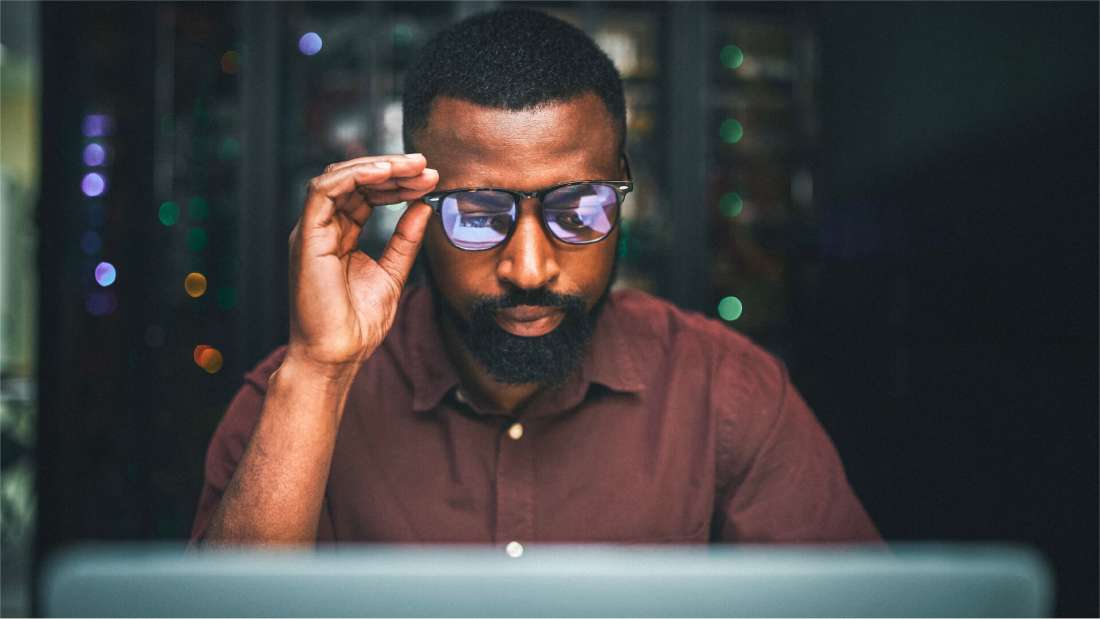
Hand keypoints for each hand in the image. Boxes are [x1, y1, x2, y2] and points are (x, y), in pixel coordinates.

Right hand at [286, 154, 437, 374]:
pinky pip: (323, 190)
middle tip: (426, 167)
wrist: (338, 355)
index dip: (397, 182)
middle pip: (354, 181)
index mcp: (339, 236)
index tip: (430, 180)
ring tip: (413, 167)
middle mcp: (323, 229)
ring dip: (378, 167)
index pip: (366, 194)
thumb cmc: (358, 324)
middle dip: (393, 170)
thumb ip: (405, 239)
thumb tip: (423, 206)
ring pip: (339, 178)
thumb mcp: (392, 273)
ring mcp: (312, 231)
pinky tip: (386, 173)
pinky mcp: (306, 237)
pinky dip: (355, 176)